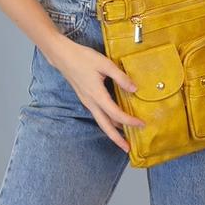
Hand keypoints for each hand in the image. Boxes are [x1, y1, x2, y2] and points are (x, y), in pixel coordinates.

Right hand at [48, 37, 146, 152]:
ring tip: (123, 138)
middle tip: (128, 149)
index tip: (141, 124)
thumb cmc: (82, 58)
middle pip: (105, 126)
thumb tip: (134, 89)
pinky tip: (113, 120)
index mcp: (97, 95)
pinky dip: (107, 121)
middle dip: (117, 139)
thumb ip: (120, 77)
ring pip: (101, 121)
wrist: (62, 56)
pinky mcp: (85, 98)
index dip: (129, 121)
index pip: (116, 114)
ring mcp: (87, 101)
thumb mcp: (104, 63)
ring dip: (112, 131)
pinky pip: (98, 114)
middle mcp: (91, 102)